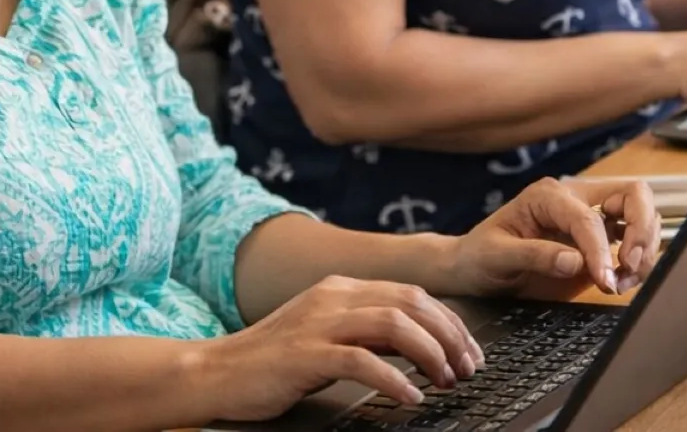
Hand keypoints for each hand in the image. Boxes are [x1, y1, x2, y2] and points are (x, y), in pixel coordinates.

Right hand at [192, 276, 482, 420]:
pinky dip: (394, 379)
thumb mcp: (324, 333)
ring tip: (447, 381)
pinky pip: (362, 361)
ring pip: (394, 325)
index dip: (448, 321)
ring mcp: (319, 324)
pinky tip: (411, 397)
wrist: (217, 371)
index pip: (410, 294)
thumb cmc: (273, 361)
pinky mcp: (306, 355)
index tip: (469, 351)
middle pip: (410, 304)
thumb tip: (418, 343)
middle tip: (468, 368)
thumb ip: (364, 330)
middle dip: (449, 336)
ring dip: (430, 354)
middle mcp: (333, 298)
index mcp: (340, 289)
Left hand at [446, 178, 660, 302]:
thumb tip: (576, 262)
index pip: (589, 217)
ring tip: (622, 281)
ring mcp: (589, 218)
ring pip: (642, 214)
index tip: (604, 281)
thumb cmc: (479, 257)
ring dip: (644, 248)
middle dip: (641, 230)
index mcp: (547, 196)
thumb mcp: (496, 256)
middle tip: (628, 267)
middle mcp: (573, 200)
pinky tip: (621, 282)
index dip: (600, 249)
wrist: (472, 270)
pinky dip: (640, 260)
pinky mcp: (598, 242)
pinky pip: (634, 240)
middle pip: (633, 195)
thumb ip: (534, 256)